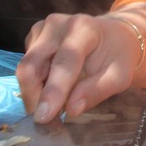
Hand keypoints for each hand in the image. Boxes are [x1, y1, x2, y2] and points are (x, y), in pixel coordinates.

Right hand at [16, 12, 143, 123]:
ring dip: (34, 93)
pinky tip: (51, 89)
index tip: (44, 117)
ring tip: (51, 106)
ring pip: (25, 69)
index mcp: (83, 29)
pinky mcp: (33, 37)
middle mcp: (57, 24)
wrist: (113, 34)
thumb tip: (71, 110)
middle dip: (34, 97)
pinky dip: (35, 84)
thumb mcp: (119, 76)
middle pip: (32, 65)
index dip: (53, 90)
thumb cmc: (117, 56)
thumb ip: (97, 91)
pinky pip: (27, 67)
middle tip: (45, 120)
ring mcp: (42, 29)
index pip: (63, 62)